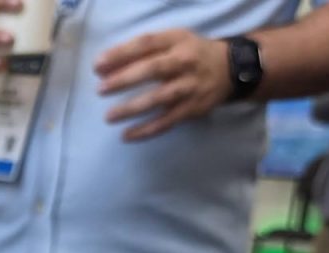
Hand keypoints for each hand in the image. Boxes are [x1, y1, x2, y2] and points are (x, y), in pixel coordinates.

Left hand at [96, 29, 234, 141]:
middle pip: (153, 69)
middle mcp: (185, 62)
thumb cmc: (190, 54)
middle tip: (101, 89)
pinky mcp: (193, 108)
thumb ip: (142, 50)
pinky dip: (147, 130)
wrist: (231, 69)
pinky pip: (167, 121)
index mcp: (176, 41)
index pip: (146, 43)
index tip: (97, 65)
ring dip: (133, 108)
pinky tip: (127, 135)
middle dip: (125, 79)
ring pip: (160, 98)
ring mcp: (190, 86)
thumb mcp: (172, 41)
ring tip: (109, 116)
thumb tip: (105, 66)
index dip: (121, 53)